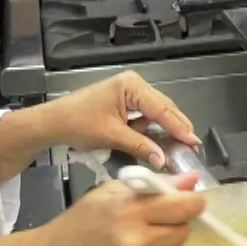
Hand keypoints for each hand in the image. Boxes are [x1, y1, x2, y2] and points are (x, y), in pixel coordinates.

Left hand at [25, 70, 198, 165]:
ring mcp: (130, 94)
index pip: (162, 109)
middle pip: (163, 109)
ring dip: (163, 132)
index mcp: (132, 86)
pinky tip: (157, 144)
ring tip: (178, 149)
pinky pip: (145, 118)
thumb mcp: (112, 135)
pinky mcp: (125, 104)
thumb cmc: (79, 123)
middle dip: (176, 128)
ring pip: (156, 114)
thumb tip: (163, 160)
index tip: (194, 142)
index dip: (179, 127)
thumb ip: (140, 145)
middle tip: (192, 148)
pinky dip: (150, 131)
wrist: (53, 123)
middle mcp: (135, 85)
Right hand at [29, 176, 205, 245]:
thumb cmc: (78, 225)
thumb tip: (193, 180)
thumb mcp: (108, 194)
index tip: (193, 203)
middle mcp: (135, 245)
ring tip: (150, 245)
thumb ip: (153, 186)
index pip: (183, 207)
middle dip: (177, 225)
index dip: (193, 204)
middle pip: (183, 232)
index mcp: (128, 213)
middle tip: (159, 224)